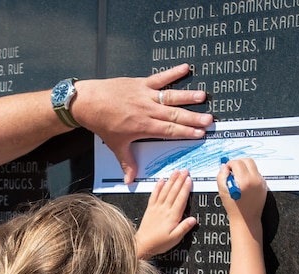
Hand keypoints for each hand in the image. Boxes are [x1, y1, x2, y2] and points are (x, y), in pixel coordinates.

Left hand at [78, 64, 210, 184]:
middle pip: (175, 115)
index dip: (186, 132)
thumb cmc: (102, 123)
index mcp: (143, 126)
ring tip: (203, 97)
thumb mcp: (116, 145)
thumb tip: (129, 180)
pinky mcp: (141, 83)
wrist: (89, 102)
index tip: (200, 133)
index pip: (169, 131)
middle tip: (209, 119)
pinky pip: (160, 77)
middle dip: (193, 118)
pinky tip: (186, 67)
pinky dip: (173, 72)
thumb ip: (126, 162)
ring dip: (188, 97)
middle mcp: (147, 110)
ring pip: (171, 96)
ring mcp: (145, 95)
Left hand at [135, 169, 196, 258]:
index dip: (185, 188)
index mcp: (172, 216)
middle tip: (185, 171)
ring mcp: (156, 208)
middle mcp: (164, 210)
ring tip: (176, 172)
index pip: (181, 199)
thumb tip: (193, 219)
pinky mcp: (150, 209)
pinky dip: (158, 187)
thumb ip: (184, 228)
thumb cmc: (159, 243)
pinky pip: (154, 195)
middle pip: (173, 192)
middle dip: (180, 180)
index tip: (189, 179)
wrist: (142, 245)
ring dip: (171, 180)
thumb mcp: (175, 238)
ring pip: (165, 191)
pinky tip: (161, 180)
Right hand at [217, 158, 266, 226]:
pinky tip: (244, 184)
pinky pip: (257, 174)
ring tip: (238, 179)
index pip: (237, 163)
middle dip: (238, 163)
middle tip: (232, 170)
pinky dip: (250, 175)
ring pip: (253, 166)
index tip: (227, 170)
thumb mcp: (223, 192)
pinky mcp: (264, 185)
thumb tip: (224, 167)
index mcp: (244, 181)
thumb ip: (222, 177)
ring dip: (244, 169)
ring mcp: (261, 182)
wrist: (246, 219)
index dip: (229, 164)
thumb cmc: (234, 207)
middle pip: (247, 161)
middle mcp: (254, 180)